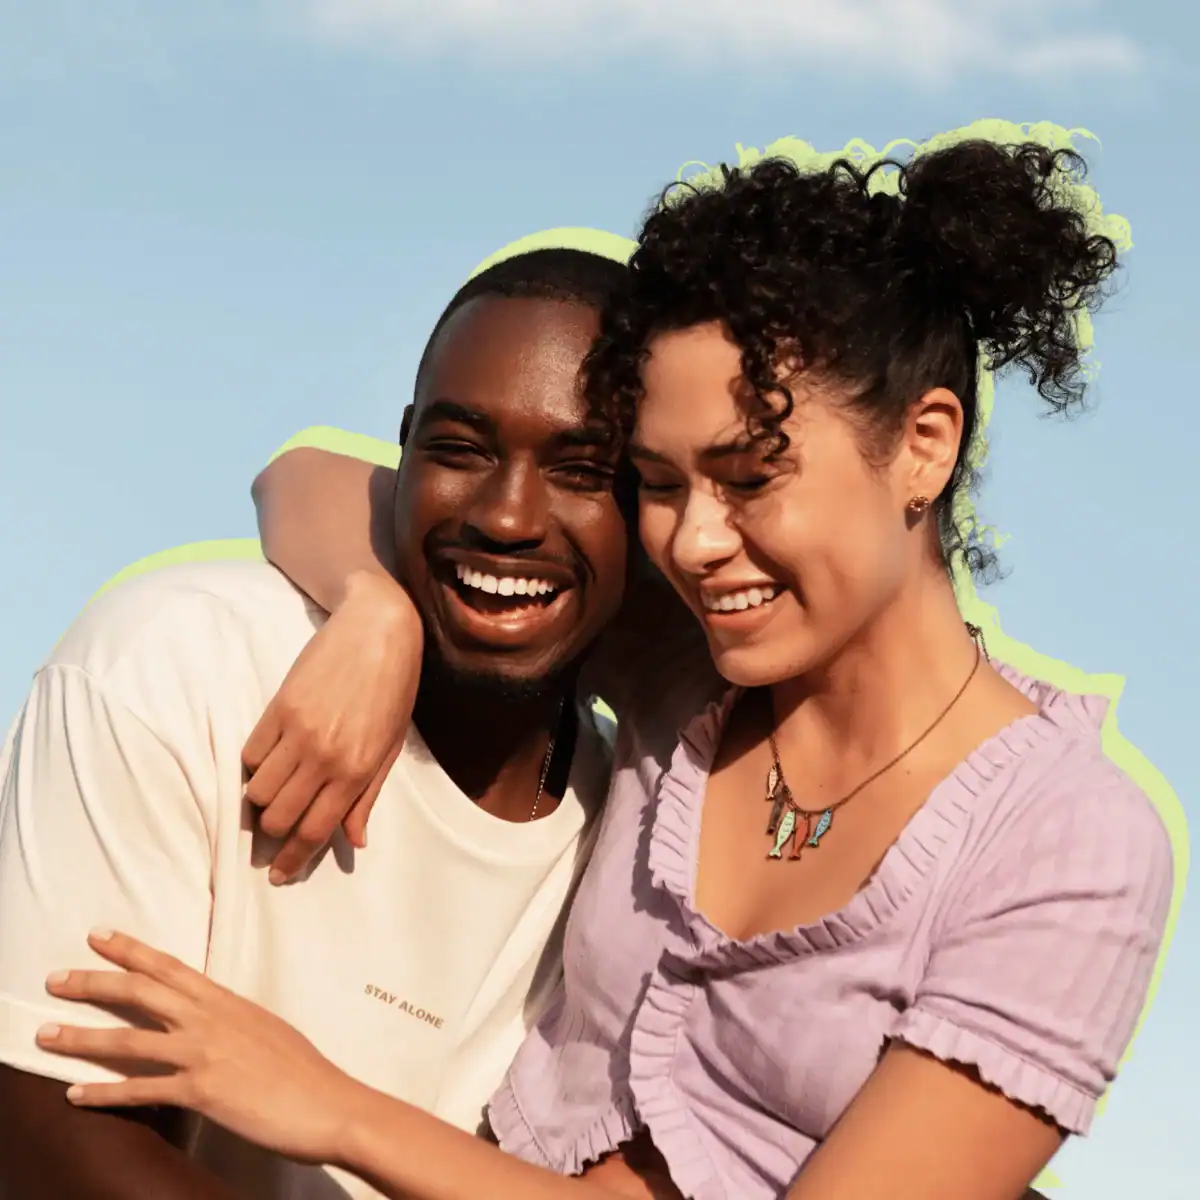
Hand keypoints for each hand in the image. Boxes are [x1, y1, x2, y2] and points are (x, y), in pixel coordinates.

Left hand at [38, 930, 366, 1165]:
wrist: (327, 1102)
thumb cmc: (304, 1070)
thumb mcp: (266, 1029)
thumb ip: (232, 1022)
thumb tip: (211, 1022)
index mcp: (228, 1002)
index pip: (171, 966)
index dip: (132, 950)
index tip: (100, 936)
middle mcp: (210, 1020)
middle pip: (141, 992)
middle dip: (94, 982)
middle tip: (56, 977)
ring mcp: (203, 1054)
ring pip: (129, 1039)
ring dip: (81, 1037)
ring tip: (45, 1035)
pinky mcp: (200, 1092)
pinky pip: (140, 1091)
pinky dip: (103, 1092)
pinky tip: (75, 1094)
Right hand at [242, 571, 422, 881]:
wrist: (378, 632)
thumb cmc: (392, 690)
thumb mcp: (389, 747)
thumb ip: (367, 796)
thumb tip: (354, 841)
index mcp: (357, 771)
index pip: (315, 830)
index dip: (294, 859)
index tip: (279, 874)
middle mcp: (326, 757)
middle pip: (280, 817)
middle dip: (272, 836)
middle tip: (270, 838)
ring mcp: (299, 733)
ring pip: (258, 791)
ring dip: (260, 802)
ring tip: (270, 797)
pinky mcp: (278, 709)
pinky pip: (251, 755)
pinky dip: (254, 768)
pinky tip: (267, 763)